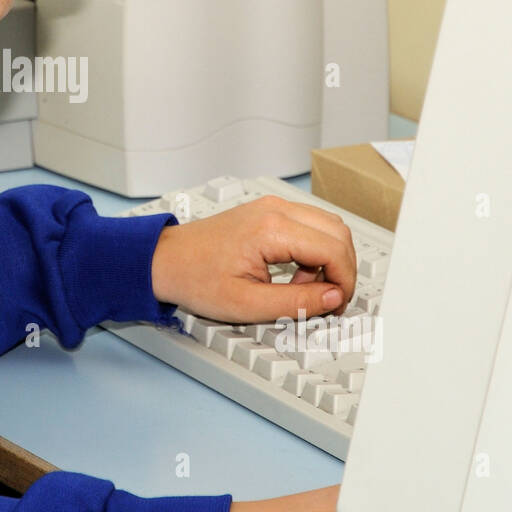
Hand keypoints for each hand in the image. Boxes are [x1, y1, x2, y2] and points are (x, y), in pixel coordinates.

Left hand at [150, 194, 355, 323]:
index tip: (337, 305)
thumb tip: (334, 298)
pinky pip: (310, 225)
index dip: (345, 281)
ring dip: (329, 259)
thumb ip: (297, 303)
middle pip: (338, 232)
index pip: (334, 249)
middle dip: (342, 269)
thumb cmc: (196, 278)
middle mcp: (276, 210)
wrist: (166, 260)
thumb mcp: (248, 304)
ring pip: (328, 226)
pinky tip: (295, 275)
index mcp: (271, 229)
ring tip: (304, 289)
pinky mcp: (269, 212)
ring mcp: (273, 207)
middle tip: (328, 300)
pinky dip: (315, 250)